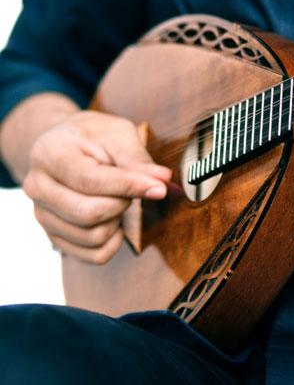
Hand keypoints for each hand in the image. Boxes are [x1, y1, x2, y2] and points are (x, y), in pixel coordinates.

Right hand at [22, 111, 170, 263]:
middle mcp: (36, 187)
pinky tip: (116, 221)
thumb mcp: (117, 133)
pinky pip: (91, 255)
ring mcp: (41, 215)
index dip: (129, 187)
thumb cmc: (93, 136)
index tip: (160, 187)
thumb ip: (136, 157)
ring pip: (91, 237)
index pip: (90, 181)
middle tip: (133, 186)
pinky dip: (113, 242)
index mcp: (49, 154)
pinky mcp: (52, 235)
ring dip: (118, 220)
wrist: (65, 144)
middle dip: (123, 202)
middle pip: (88, 213)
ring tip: (119, 198)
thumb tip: (161, 181)